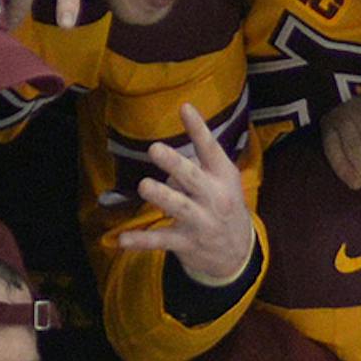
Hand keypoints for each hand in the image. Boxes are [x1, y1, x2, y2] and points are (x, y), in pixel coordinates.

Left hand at [116, 104, 255, 286]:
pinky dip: (141, 241)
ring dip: (162, 196)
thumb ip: (198, 165)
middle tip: (155, 149)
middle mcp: (215, 198)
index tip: (184, 107)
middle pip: (193, 178)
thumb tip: (168, 157)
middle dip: (174, 164)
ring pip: (180, 208)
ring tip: (144, 185)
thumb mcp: (223, 181)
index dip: (198, 129)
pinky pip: (161, 240)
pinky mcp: (187, 243)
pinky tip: (122, 239)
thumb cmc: (224, 205)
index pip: (210, 149)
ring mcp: (201, 222)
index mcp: (223, 176)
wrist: (239, 252)